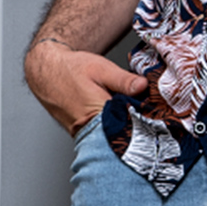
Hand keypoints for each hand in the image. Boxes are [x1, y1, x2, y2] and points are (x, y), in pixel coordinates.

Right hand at [24, 42, 146, 135]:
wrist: (47, 72)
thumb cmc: (72, 69)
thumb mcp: (101, 68)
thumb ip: (123, 80)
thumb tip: (143, 86)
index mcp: (96, 114)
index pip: (129, 126)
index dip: (145, 121)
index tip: (159, 115)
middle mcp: (89, 130)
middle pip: (122, 135)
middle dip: (139, 126)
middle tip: (152, 113)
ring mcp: (85, 136)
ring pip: (113, 136)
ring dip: (127, 127)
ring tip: (137, 113)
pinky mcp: (83, 135)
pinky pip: (103, 135)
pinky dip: (114, 127)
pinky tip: (122, 116)